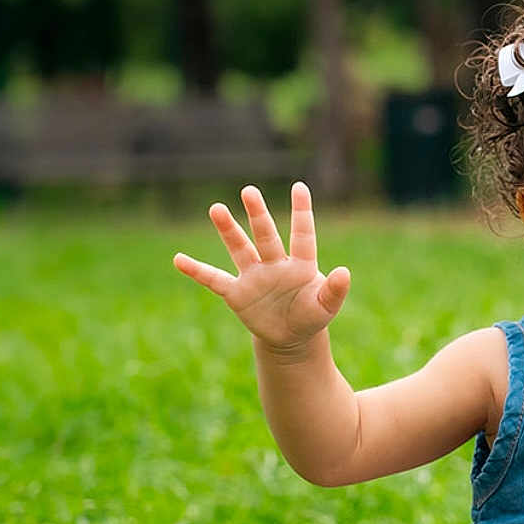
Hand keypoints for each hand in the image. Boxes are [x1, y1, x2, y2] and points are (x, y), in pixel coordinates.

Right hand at [173, 182, 349, 352]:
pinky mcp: (237, 293)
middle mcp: (275, 264)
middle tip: (249, 191)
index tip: (300, 187)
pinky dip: (197, 271)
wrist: (291, 336)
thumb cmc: (311, 315)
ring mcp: (254, 276)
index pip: (302, 234)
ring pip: (240, 248)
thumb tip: (345, 272)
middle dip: (258, 215)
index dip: (301, 212)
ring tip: (216, 208)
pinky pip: (214, 279)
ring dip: (229, 230)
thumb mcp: (326, 307)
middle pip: (266, 235)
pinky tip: (178, 259)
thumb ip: (334, 290)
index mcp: (301, 265)